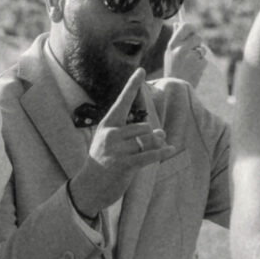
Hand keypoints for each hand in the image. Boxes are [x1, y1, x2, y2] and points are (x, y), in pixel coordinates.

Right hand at [72, 68, 182, 216]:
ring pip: (146, 140)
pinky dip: (162, 152)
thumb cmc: (103, 163)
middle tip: (160, 139)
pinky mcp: (124, 165)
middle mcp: (110, 135)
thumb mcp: (113, 145)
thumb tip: (161, 133)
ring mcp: (116, 150)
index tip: (141, 70)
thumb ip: (135, 136)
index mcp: (106, 126)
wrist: (88, 188)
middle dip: (153, 134)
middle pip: (142, 127)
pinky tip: (171, 150)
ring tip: (161, 146)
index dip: (132, 85)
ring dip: (157, 143)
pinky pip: (149, 155)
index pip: (122, 101)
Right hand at [163, 21, 209, 89]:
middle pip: (197, 37)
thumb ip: (175, 39)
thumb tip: (177, 23)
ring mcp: (192, 57)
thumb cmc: (172, 70)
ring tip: (189, 64)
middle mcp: (181, 49)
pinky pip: (204, 59)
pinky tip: (193, 71)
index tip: (192, 30)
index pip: (185, 27)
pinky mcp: (201, 64)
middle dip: (197, 42)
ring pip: (202, 49)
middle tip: (193, 49)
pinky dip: (200, 64)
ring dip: (198, 54)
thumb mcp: (169, 54)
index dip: (190, 27)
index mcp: (172, 45)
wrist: (175, 89)